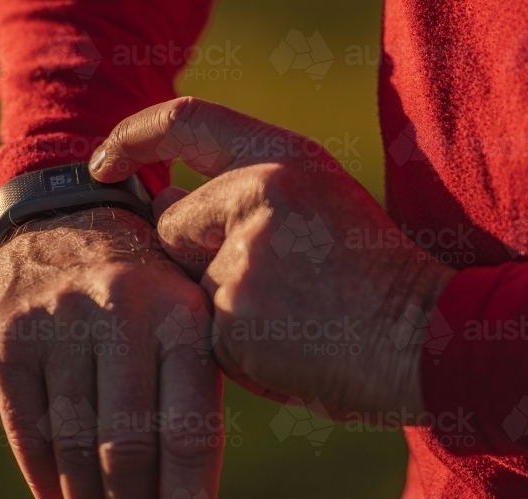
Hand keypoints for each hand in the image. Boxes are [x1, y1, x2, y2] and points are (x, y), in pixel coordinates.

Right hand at [0, 207, 223, 498]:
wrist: (69, 222)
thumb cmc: (147, 297)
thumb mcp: (186, 331)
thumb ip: (195, 415)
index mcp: (183, 315)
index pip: (188, 429)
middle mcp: (121, 312)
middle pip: (127, 444)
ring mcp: (58, 320)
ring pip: (73, 441)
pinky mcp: (6, 336)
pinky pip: (25, 427)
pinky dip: (43, 478)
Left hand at [90, 97, 455, 420]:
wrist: (425, 341)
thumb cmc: (371, 278)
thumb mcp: (319, 204)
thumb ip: (242, 193)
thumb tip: (163, 200)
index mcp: (286, 157)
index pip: (186, 121)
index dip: (133, 137)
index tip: (102, 161)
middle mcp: (261, 192)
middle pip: (173, 224)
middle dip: (199, 260)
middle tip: (277, 284)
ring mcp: (243, 254)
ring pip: (185, 286)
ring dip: (218, 309)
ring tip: (291, 317)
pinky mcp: (231, 316)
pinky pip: (199, 333)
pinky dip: (231, 349)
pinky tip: (287, 346)